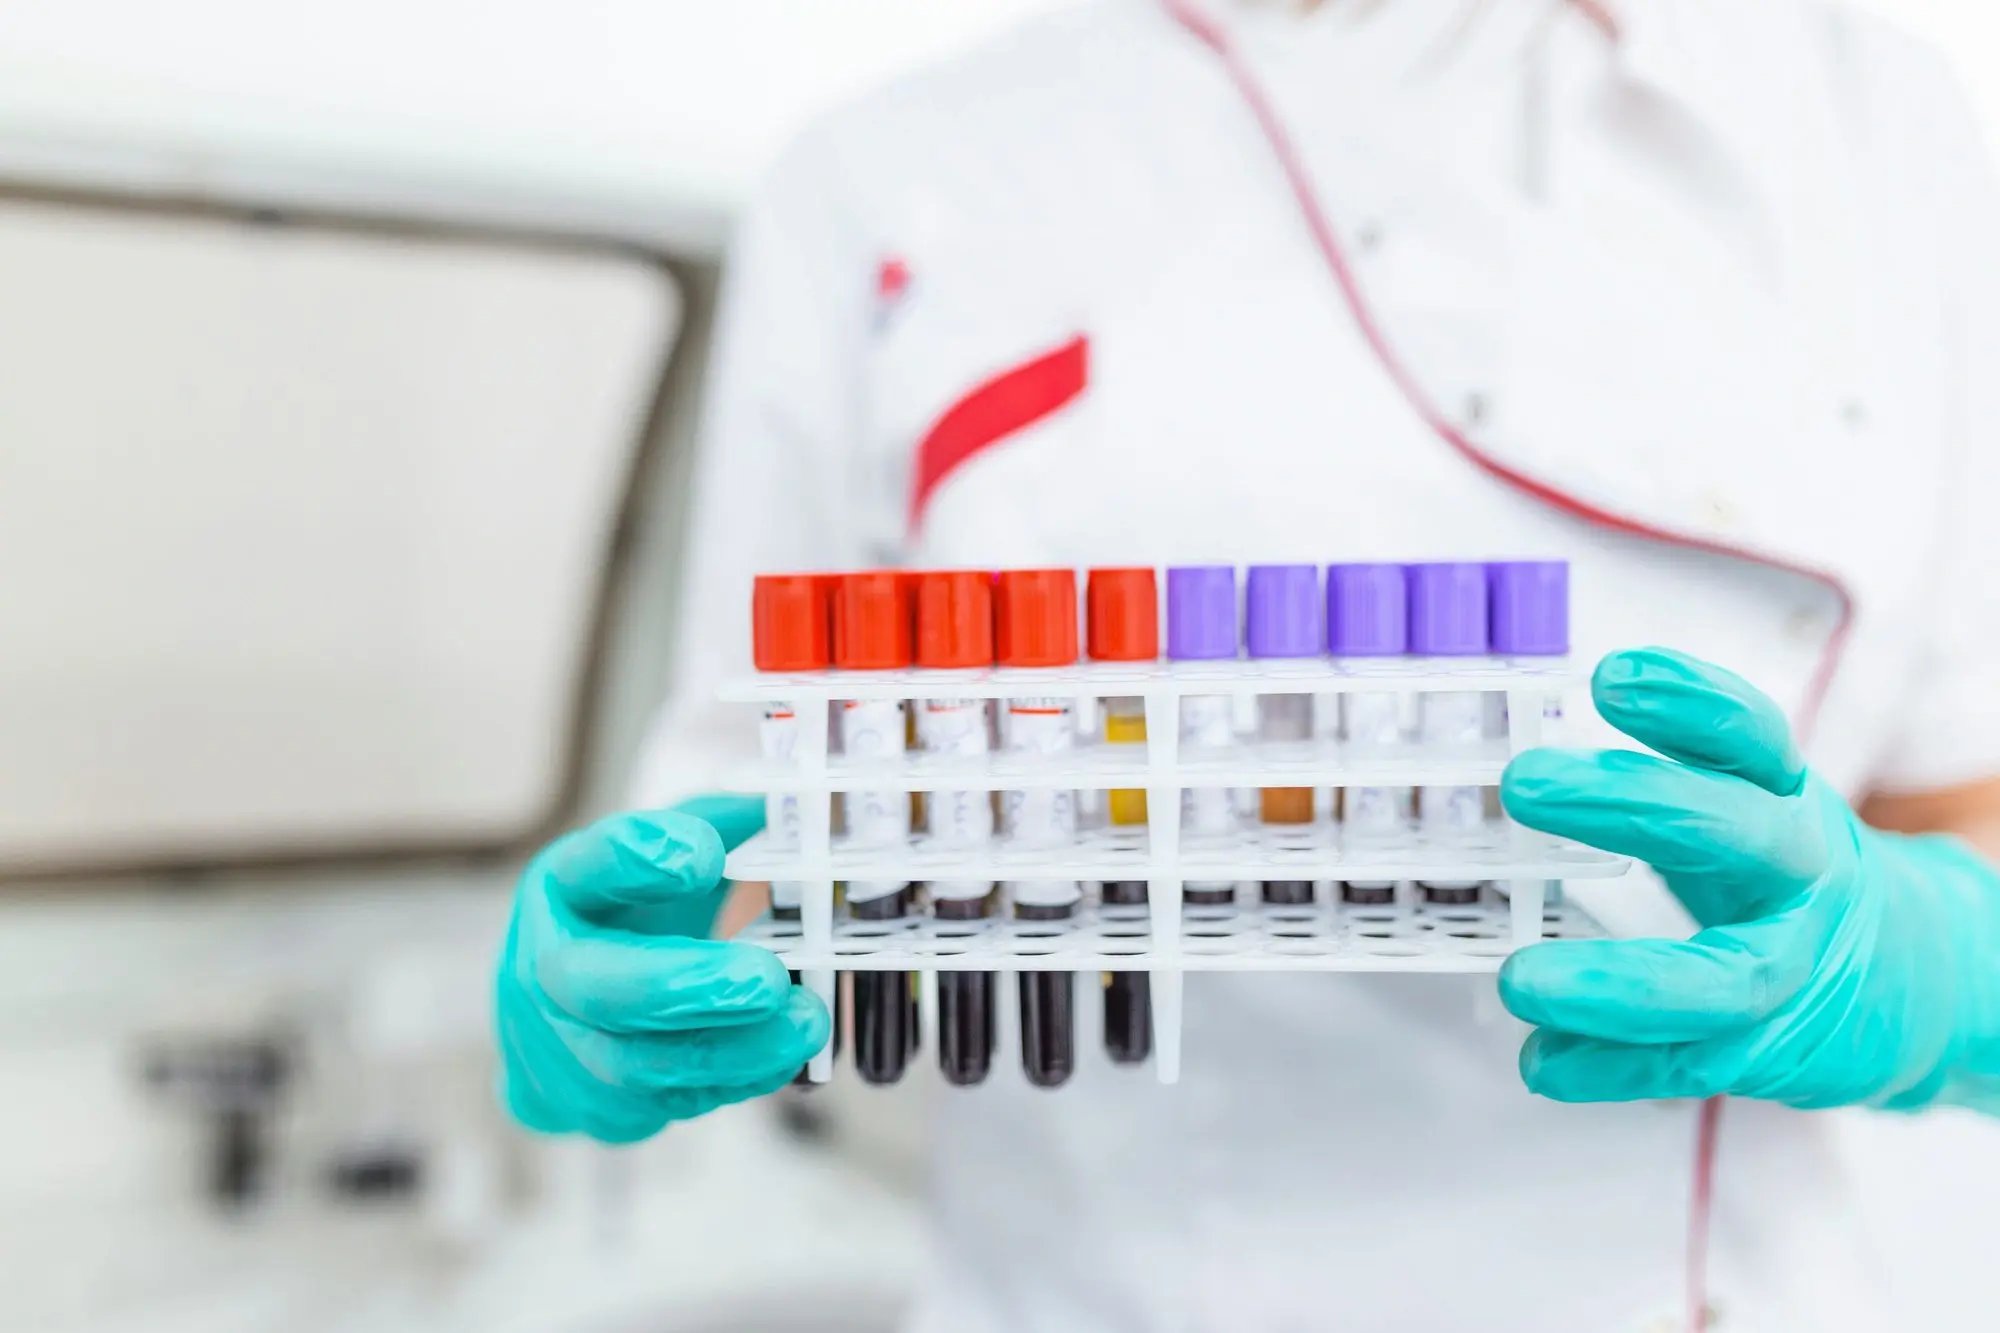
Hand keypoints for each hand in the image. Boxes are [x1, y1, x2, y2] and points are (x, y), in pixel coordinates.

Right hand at [495, 794, 829, 1141]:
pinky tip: (782, 1057)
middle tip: (766, 980)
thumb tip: (792, 806)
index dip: (639, 858)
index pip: (588, 866)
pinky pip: (665, 1105)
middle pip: (600, 987)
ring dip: (731, 1049)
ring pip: (638, 1064)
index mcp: (563, 887)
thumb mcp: (656, 856)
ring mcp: (562, 1050)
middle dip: (687, 986)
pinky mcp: (596, 1109)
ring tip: (805, 1023)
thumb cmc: (625, 921)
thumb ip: (713, 826)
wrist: (557, 1024)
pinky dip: (731, 1082)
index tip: (703, 853)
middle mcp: (546, 969)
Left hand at [1498, 647, 1999, 1111]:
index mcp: (1784, 799)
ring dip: (1613, 983)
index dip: (1688, 703)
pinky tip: (1543, 1065)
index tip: (1613, 676)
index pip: (1749, 736)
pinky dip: (1611, 1066)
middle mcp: (1797, 875)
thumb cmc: (1787, 875)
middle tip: (1524, 782)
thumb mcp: (1748, 802)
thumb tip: (1531, 753)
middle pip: (1728, 831)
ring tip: (1520, 980)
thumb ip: (1668, 769)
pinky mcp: (1772, 1048)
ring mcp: (1791, 966)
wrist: (1915, 978)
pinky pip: (1690, 1063)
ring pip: (1720, 977)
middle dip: (1628, 801)